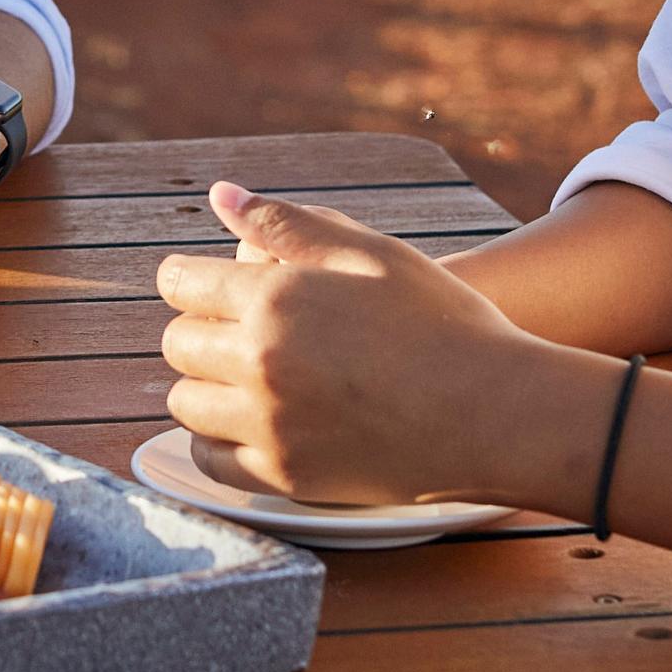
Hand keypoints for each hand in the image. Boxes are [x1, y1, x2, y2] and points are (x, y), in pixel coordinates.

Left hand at [159, 181, 547, 507]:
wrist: (493, 414)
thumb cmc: (441, 322)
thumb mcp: (370, 253)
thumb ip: (287, 222)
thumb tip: (221, 194)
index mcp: (275, 298)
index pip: (182, 283)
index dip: (185, 277)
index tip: (196, 281)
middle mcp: (259, 363)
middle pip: (177, 344)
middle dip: (196, 329)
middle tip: (230, 328)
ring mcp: (268, 426)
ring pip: (185, 404)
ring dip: (202, 385)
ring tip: (240, 375)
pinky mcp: (284, 477)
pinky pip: (212, 461)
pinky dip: (217, 441)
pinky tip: (247, 424)